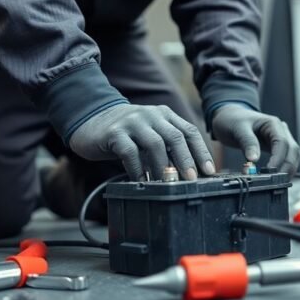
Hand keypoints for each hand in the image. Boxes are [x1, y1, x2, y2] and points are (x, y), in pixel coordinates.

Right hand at [69, 104, 214, 180]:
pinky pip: (130, 152)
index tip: (209, 172)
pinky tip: (142, 182)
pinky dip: (138, 169)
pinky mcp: (115, 133)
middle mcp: (151, 115)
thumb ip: (167, 146)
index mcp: (164, 115)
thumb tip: (190, 173)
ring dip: (163, 166)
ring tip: (168, 184)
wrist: (90, 119)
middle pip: (175, 136)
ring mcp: (132, 122)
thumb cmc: (126, 134)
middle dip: (186, 160)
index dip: (201, 152)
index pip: (189, 131)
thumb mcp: (150, 134)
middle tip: (191, 180)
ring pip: (155, 144)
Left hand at [211, 105, 299, 175]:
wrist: (229, 117)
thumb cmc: (233, 120)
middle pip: (293, 151)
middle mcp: (281, 131)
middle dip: (286, 167)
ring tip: (276, 183)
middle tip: (275, 182)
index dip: (278, 159)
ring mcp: (281, 140)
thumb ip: (247, 143)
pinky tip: (275, 179)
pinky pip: (286, 160)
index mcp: (273, 123)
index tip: (270, 172)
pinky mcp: (277, 149)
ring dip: (287, 170)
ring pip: (293, 157)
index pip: (282, 142)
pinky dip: (283, 170)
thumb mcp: (237, 129)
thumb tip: (254, 160)